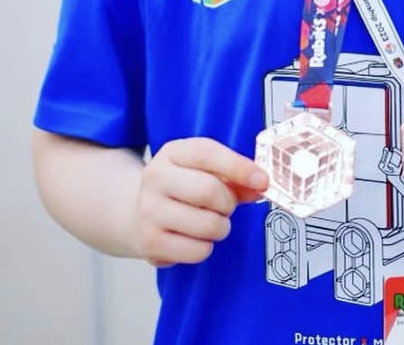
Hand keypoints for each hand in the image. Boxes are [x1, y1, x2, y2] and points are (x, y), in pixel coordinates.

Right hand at [132, 137, 268, 266]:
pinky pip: (198, 251)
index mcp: (172, 152)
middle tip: (227, 206)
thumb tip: (261, 185)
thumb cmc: (184, 187)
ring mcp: (148, 211)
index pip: (208, 154)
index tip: (263, 181)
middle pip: (209, 191)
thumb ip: (236, 176)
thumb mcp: (206, 170)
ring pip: (207, 224)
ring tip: (210, 221)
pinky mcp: (150, 243)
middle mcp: (155, 177)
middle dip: (229, 202)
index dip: (240, 167)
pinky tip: (195, 237)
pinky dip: (206, 247)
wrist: (141, 212)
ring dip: (221, 227)